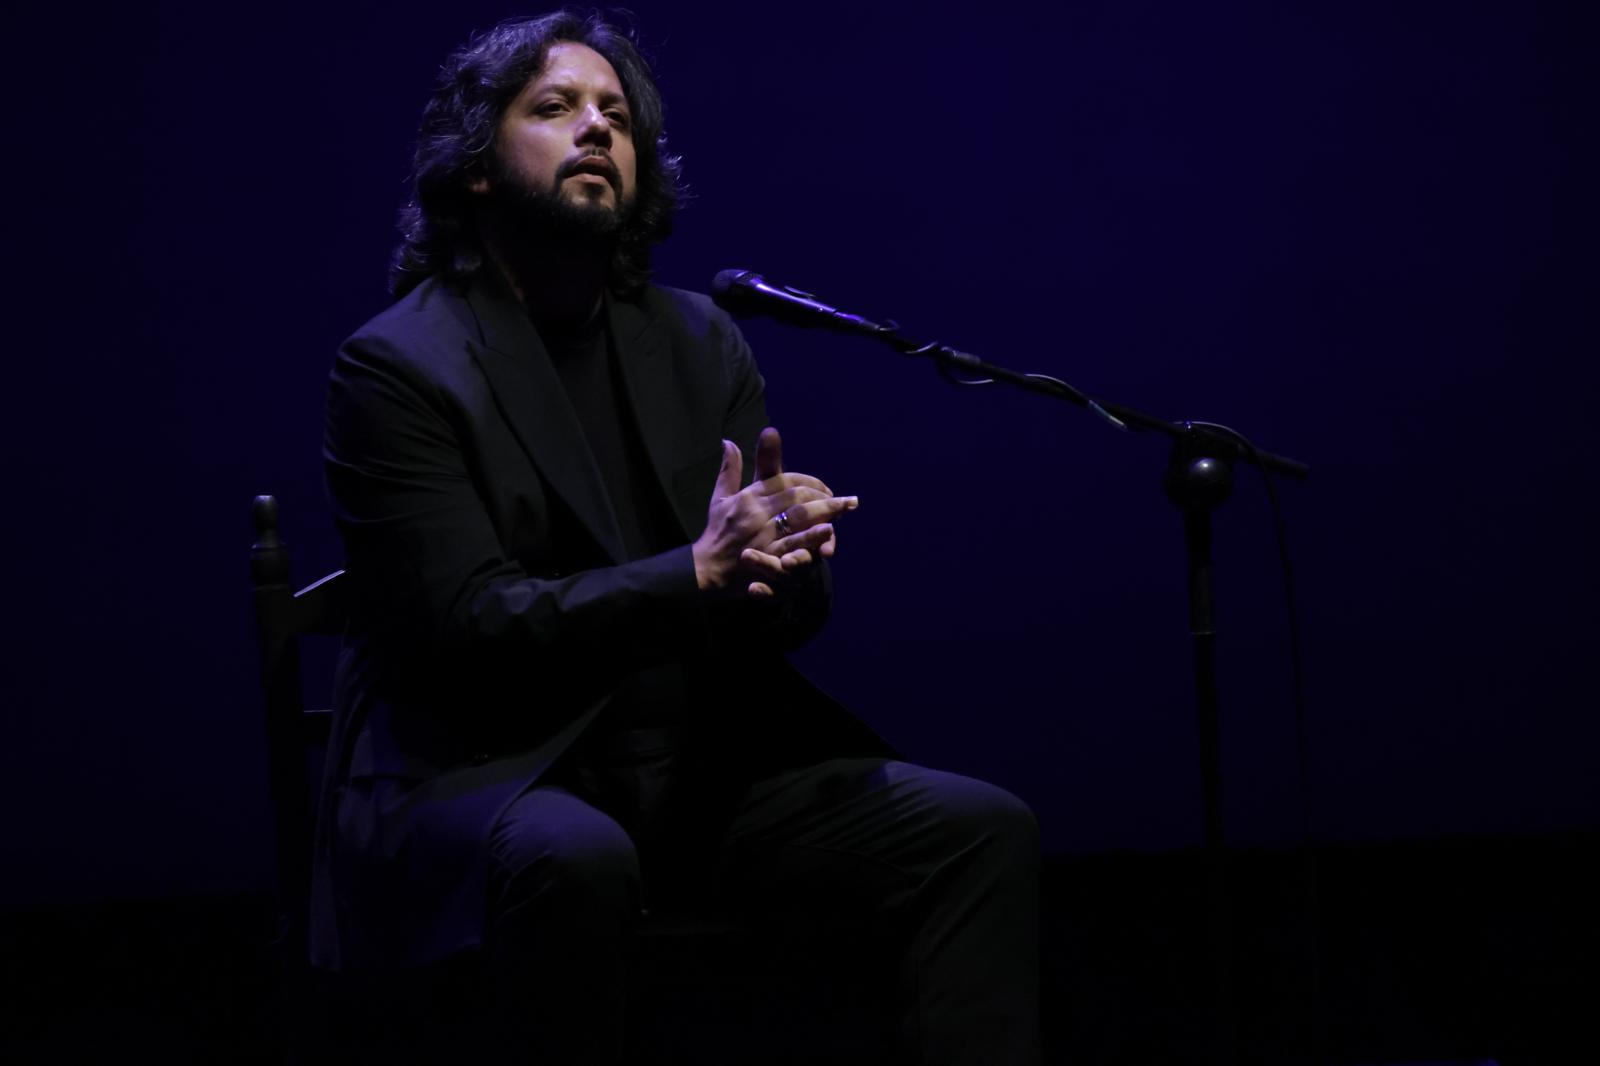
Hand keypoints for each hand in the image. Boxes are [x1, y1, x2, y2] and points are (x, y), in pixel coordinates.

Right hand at [692, 427, 857, 597]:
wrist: (705, 568)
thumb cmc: (716, 532)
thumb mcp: (719, 498)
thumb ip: (730, 470)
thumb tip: (729, 441)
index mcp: (748, 496)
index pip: (785, 480)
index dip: (809, 482)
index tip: (826, 488)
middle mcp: (756, 512)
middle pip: (796, 496)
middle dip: (824, 495)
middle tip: (847, 500)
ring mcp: (762, 535)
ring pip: (798, 517)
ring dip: (826, 511)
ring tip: (847, 507)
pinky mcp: (767, 557)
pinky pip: (793, 544)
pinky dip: (811, 537)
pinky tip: (829, 531)